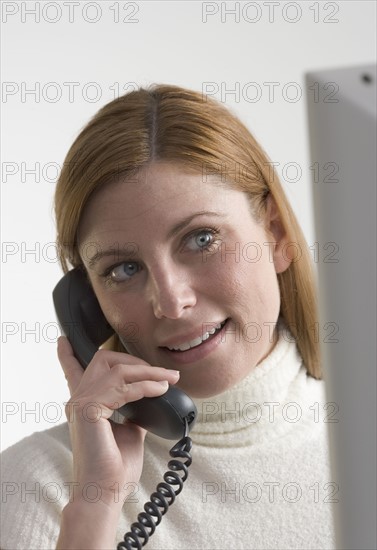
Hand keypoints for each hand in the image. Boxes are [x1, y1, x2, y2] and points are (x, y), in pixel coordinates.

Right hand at [57, 336, 179, 506]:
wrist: (106, 494)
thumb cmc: (115, 468)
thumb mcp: (130, 432)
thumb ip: (134, 411)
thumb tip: (152, 399)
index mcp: (84, 404)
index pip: (73, 371)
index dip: (68, 355)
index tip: (63, 340)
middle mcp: (78, 400)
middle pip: (103, 359)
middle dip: (135, 361)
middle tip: (161, 373)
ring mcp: (81, 403)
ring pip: (117, 369)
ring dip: (148, 372)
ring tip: (169, 380)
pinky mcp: (89, 410)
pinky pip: (122, 386)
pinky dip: (145, 385)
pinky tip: (160, 390)